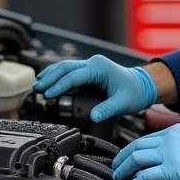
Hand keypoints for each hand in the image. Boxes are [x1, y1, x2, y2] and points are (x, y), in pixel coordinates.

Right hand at [33, 55, 155, 121]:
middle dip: (50, 78)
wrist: (142, 85)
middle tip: (37, 89)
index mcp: (100, 68)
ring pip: (65, 67)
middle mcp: (94, 63)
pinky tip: (48, 81)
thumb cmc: (134, 92)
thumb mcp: (123, 103)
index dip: (59, 86)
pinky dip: (58, 76)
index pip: (74, 76)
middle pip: (65, 68)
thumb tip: (94, 116)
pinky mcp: (89, 71)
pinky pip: (70, 71)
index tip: (48, 95)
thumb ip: (107, 109)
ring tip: (37, 85)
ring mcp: (91, 65)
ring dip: (51, 75)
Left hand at [111, 124, 179, 179]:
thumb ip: (179, 146)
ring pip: (136, 158)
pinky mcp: (172, 169)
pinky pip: (146, 175)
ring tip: (119, 177)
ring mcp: (169, 154)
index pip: (146, 138)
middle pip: (136, 146)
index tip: (126, 157)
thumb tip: (169, 157)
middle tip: (115, 166)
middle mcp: (169, 139)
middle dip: (121, 158)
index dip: (132, 149)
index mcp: (175, 131)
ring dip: (124, 168)